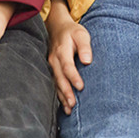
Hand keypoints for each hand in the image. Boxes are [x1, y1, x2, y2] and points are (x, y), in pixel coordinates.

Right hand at [46, 0, 91, 114]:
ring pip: (55, 83)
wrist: (57, 28)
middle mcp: (54, 60)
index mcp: (62, 51)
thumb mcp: (82, 34)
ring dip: (62, 96)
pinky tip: (64, 106)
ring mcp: (51, 66)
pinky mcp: (52, 70)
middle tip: (73, 104)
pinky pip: (54, 84)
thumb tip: (87, 60)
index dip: (73, 77)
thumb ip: (85, 46)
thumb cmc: (73, 32)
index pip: (67, 66)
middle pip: (59, 78)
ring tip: (69, 109)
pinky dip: (59, 95)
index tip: (80, 86)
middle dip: (66, 91)